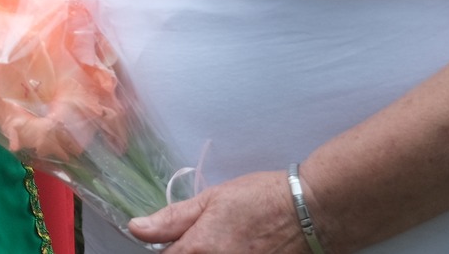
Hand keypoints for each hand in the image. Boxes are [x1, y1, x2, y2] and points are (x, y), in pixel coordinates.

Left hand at [127, 171, 314, 253]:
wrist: (311, 213)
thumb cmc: (261, 199)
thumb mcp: (212, 200)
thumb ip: (172, 219)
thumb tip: (136, 228)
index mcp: (199, 250)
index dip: (164, 250)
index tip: (172, 242)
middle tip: (204, 241)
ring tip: (225, 242)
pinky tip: (240, 249)